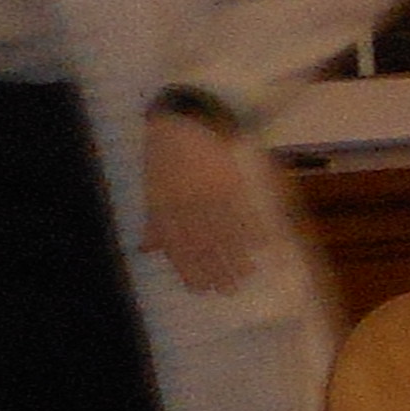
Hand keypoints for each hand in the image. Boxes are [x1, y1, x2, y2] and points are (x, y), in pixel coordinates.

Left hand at [139, 110, 269, 294]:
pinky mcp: (229, 180)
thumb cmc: (164, 157)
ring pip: (223, 231)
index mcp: (163, 206)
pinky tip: (262, 246)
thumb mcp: (151, 189)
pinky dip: (253, 229)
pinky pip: (242, 209)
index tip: (200, 289)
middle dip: (215, 268)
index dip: (188, 268)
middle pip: (202, 242)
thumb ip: (153, 222)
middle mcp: (185, 203)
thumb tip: (146, 249)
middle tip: (227, 290)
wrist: (184, 120)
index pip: (176, 245)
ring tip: (246, 275)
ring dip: (236, 255)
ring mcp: (209, 193)